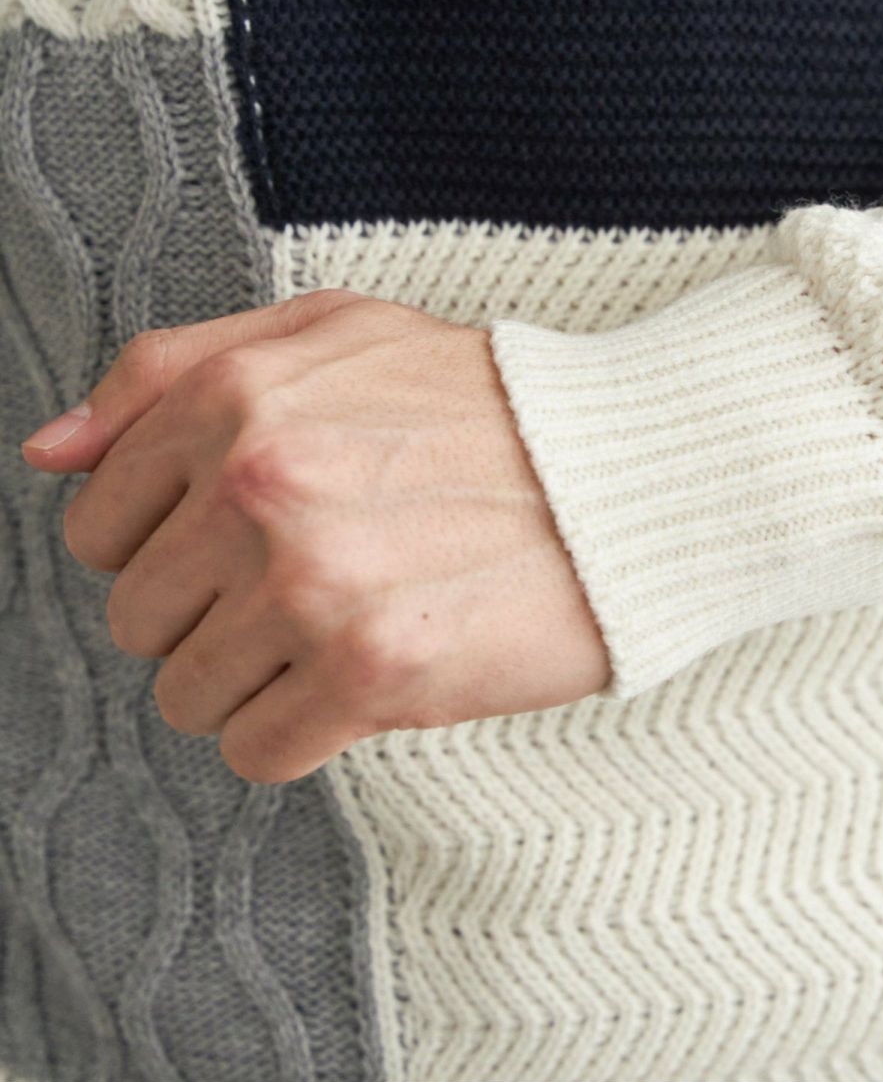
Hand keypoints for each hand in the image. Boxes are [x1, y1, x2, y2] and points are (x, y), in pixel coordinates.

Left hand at [19, 289, 611, 782]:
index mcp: (235, 396)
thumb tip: (48, 453)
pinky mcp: (371, 672)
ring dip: (257, 674)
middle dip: (212, 609)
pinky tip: (367, 674)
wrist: (626, 471)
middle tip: (313, 577)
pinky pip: (255, 750)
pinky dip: (301, 729)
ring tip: (345, 622)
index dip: (169, 541)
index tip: (246, 535)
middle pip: (136, 617)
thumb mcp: (333, 330)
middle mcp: (260, 484)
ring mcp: (313, 582)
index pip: (98, 523)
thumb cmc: (482, 401)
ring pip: (186, 694)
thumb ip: (174, 369)